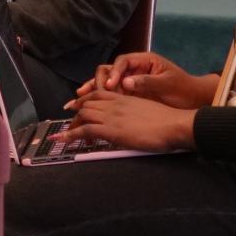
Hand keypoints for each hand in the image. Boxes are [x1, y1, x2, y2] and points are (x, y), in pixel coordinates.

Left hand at [67, 89, 197, 151]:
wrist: (174, 125)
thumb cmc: (168, 120)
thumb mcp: (147, 111)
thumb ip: (134, 112)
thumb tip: (130, 121)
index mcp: (124, 98)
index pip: (97, 94)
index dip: (84, 100)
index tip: (76, 106)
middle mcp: (115, 104)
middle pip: (87, 105)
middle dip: (76, 114)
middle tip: (71, 126)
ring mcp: (111, 116)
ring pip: (83, 115)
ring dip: (72, 125)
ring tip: (65, 136)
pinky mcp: (111, 130)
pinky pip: (84, 130)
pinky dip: (70, 135)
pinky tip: (61, 140)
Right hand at [71, 51, 218, 110]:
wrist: (194, 100)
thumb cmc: (183, 89)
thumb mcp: (167, 84)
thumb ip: (146, 82)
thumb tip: (126, 82)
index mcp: (144, 61)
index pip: (122, 62)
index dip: (114, 73)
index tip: (111, 86)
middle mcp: (134, 68)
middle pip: (110, 70)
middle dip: (98, 81)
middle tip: (90, 94)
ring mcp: (130, 80)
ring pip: (107, 81)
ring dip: (93, 89)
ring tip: (79, 99)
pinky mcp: (129, 92)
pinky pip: (111, 93)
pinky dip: (99, 99)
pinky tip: (89, 106)